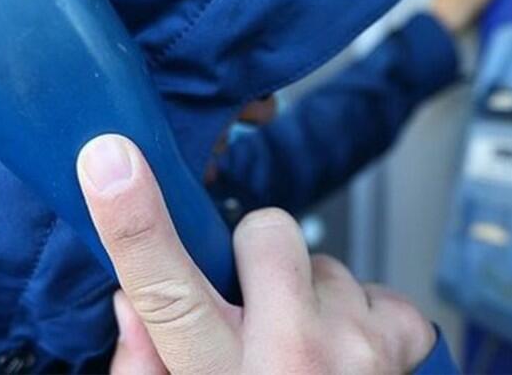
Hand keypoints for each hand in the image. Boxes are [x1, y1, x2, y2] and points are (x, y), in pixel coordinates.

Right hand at [77, 134, 435, 373]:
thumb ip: (144, 365)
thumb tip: (129, 300)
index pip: (162, 288)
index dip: (132, 218)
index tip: (108, 157)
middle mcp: (292, 358)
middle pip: (264, 233)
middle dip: (257, 258)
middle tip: (254, 310)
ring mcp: (357, 346)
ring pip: (323, 260)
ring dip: (310, 296)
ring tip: (306, 351)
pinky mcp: (403, 340)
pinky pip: (372, 285)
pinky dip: (357, 313)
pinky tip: (345, 356)